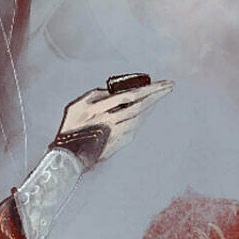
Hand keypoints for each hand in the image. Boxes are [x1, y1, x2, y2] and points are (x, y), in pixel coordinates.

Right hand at [56, 79, 173, 162]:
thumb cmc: (70, 127)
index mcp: (98, 109)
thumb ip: (96, 95)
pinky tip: (147, 111)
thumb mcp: (77, 105)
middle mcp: (109, 121)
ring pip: (139, 118)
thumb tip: (115, 91)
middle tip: (170, 86)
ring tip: (161, 96)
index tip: (162, 82)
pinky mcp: (118, 144)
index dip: (148, 88)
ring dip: (152, 106)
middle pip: (139, 106)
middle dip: (157, 95)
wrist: (68, 156)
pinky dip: (143, 118)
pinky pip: (135, 128)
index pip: (130, 96)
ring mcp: (115, 134)